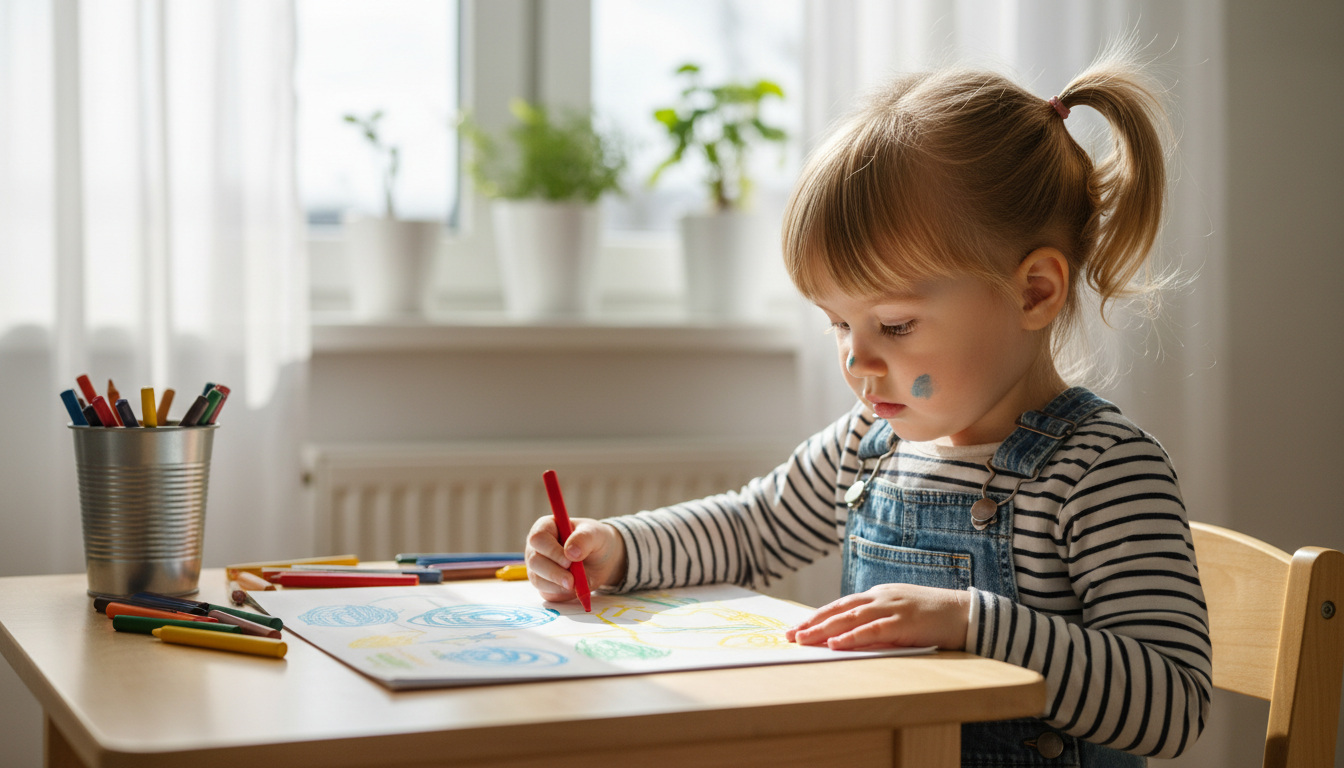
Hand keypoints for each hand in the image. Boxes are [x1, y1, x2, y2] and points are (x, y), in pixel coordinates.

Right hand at [525, 516, 626, 603]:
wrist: (602, 559)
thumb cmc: (595, 540)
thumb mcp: (595, 534)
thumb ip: (583, 539)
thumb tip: (570, 553)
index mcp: (546, 527)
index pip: (538, 538)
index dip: (551, 551)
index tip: (569, 561)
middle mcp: (537, 547)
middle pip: (534, 561)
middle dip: (553, 573)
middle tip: (572, 581)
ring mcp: (538, 567)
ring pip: (537, 579)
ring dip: (556, 586)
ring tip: (576, 585)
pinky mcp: (544, 584)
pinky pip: (546, 593)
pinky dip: (561, 594)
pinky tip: (574, 589)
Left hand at [786, 583, 969, 650]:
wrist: (966, 613)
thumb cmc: (933, 617)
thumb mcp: (900, 616)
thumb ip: (877, 623)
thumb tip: (850, 639)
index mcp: (879, 595)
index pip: (841, 605)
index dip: (817, 616)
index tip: (797, 628)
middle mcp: (881, 597)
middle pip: (839, 609)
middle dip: (812, 623)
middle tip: (790, 635)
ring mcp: (891, 608)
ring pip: (850, 618)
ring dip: (824, 630)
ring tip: (803, 640)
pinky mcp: (903, 622)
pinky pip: (872, 630)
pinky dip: (852, 637)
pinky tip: (836, 644)